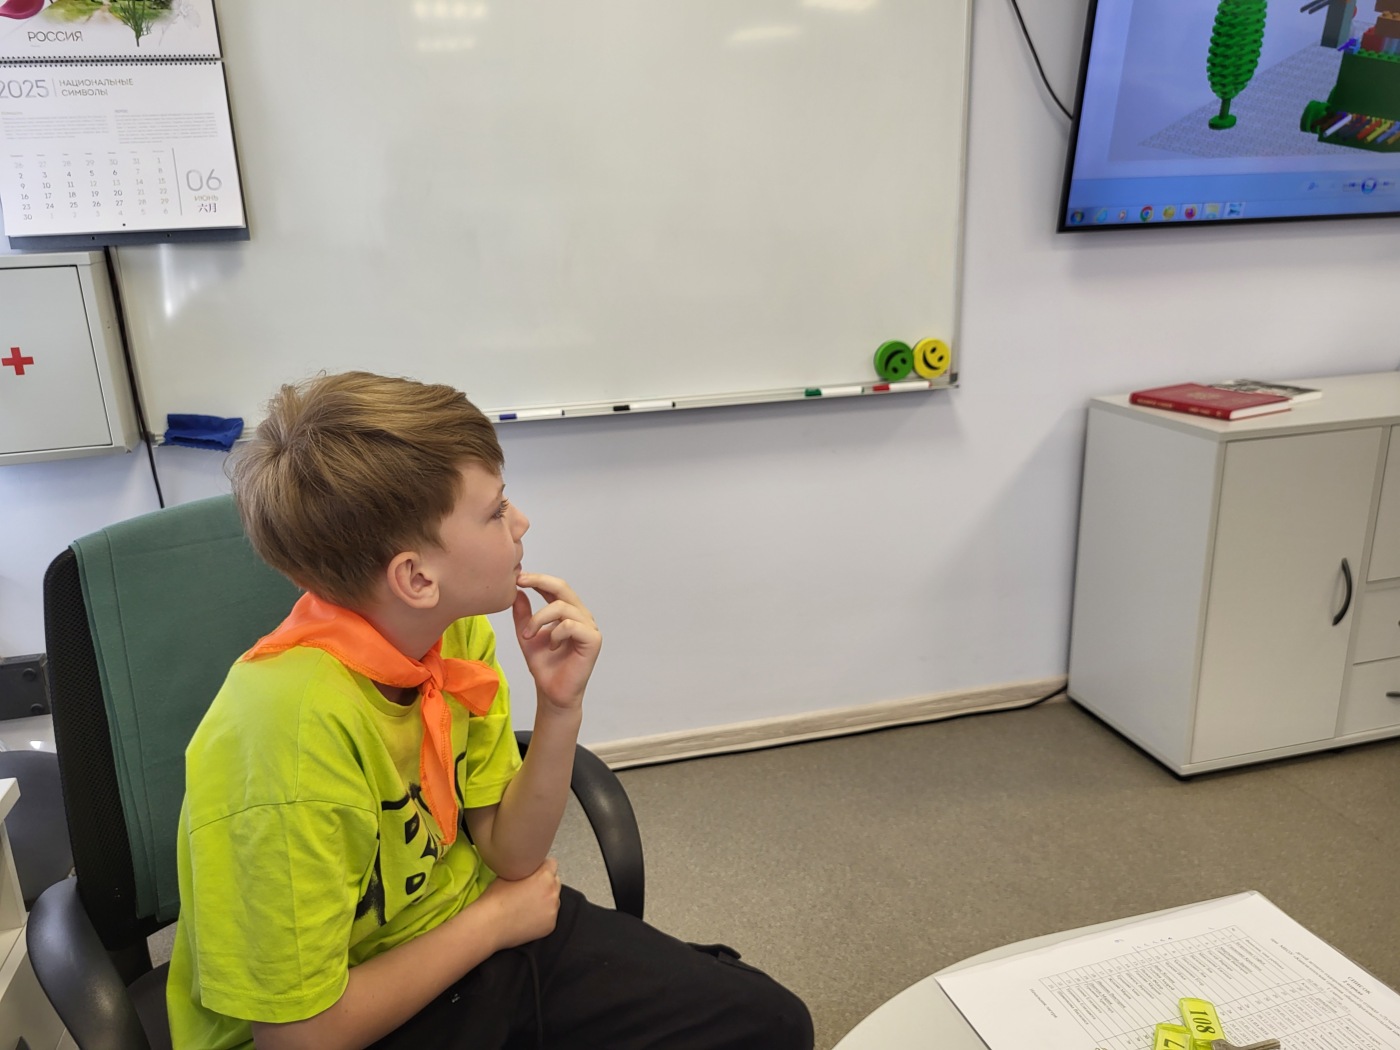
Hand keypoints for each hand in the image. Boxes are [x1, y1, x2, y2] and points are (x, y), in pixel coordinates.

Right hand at [477, 857, 561, 951]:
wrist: (489, 925)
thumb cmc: (495, 899)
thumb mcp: (509, 873)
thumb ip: (525, 868)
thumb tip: (528, 867)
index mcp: (544, 877)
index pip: (552, 864)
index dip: (541, 867)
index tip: (534, 872)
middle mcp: (553, 893)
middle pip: (555, 882)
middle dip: (545, 883)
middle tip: (529, 889)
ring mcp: (553, 911)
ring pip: (553, 900)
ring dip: (545, 900)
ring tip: (527, 905)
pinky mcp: (550, 926)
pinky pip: (549, 916)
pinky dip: (542, 916)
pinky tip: (527, 917)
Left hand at [512, 573, 600, 711]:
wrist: (552, 692)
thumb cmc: (544, 666)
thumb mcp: (527, 634)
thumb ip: (523, 614)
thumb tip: (517, 592)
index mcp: (567, 611)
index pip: (555, 587)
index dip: (538, 578)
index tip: (518, 577)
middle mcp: (580, 615)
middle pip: (562, 587)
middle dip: (539, 582)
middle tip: (520, 582)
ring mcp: (589, 627)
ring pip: (562, 607)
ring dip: (539, 619)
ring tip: (528, 636)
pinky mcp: (592, 640)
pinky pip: (570, 625)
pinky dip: (555, 634)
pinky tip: (551, 646)